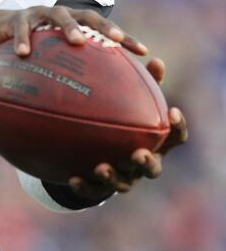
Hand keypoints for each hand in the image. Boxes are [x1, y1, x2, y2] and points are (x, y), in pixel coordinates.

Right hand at [0, 5, 146, 67]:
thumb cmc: (30, 50)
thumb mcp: (49, 60)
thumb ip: (68, 75)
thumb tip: (91, 113)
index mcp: (74, 24)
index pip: (104, 30)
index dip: (125, 39)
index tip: (144, 52)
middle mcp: (61, 15)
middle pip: (86, 16)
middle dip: (102, 27)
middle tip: (114, 41)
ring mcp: (39, 14)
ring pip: (58, 16)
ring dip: (69, 27)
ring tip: (77, 41)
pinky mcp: (16, 18)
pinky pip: (21, 28)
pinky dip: (23, 39)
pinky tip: (24, 54)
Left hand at [67, 55, 189, 200]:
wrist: (96, 156)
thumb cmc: (118, 122)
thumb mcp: (129, 104)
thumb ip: (141, 85)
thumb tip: (154, 59)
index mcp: (152, 143)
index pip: (174, 138)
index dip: (178, 128)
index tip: (172, 112)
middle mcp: (141, 163)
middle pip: (152, 168)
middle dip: (147, 163)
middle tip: (138, 153)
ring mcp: (122, 177)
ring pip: (124, 183)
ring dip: (113, 177)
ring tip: (101, 167)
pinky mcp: (99, 188)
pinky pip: (93, 191)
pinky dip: (85, 187)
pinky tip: (73, 178)